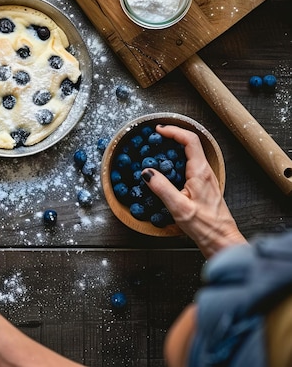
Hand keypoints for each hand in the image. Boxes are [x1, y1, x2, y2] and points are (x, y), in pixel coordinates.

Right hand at [142, 125, 246, 257]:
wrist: (221, 239)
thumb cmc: (204, 226)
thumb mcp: (178, 207)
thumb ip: (161, 188)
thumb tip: (147, 172)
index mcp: (200, 172)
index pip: (190, 140)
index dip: (174, 131)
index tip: (159, 130)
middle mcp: (205, 172)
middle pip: (191, 143)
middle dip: (173, 136)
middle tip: (157, 136)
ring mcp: (206, 178)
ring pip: (192, 154)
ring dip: (176, 147)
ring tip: (160, 148)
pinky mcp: (204, 186)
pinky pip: (191, 165)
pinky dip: (178, 160)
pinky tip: (169, 168)